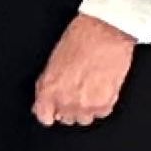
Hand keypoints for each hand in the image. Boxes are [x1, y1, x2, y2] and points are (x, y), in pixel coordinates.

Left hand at [33, 14, 133, 128]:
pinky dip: (102, 103)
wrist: (106, 32)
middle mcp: (65, 100)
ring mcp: (85, 105)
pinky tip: (101, 86)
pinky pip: (101, 113)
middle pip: (66, 118)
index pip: (43, 116)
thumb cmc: (81, 38)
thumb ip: (47, 85)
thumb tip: (44, 100)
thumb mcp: (54, 61)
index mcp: (49, 89)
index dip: (49, 110)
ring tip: (91, 87)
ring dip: (86, 107)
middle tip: (77, 88)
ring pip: (84, 118)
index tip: (54, 107)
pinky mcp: (104, 104)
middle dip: (69, 106)